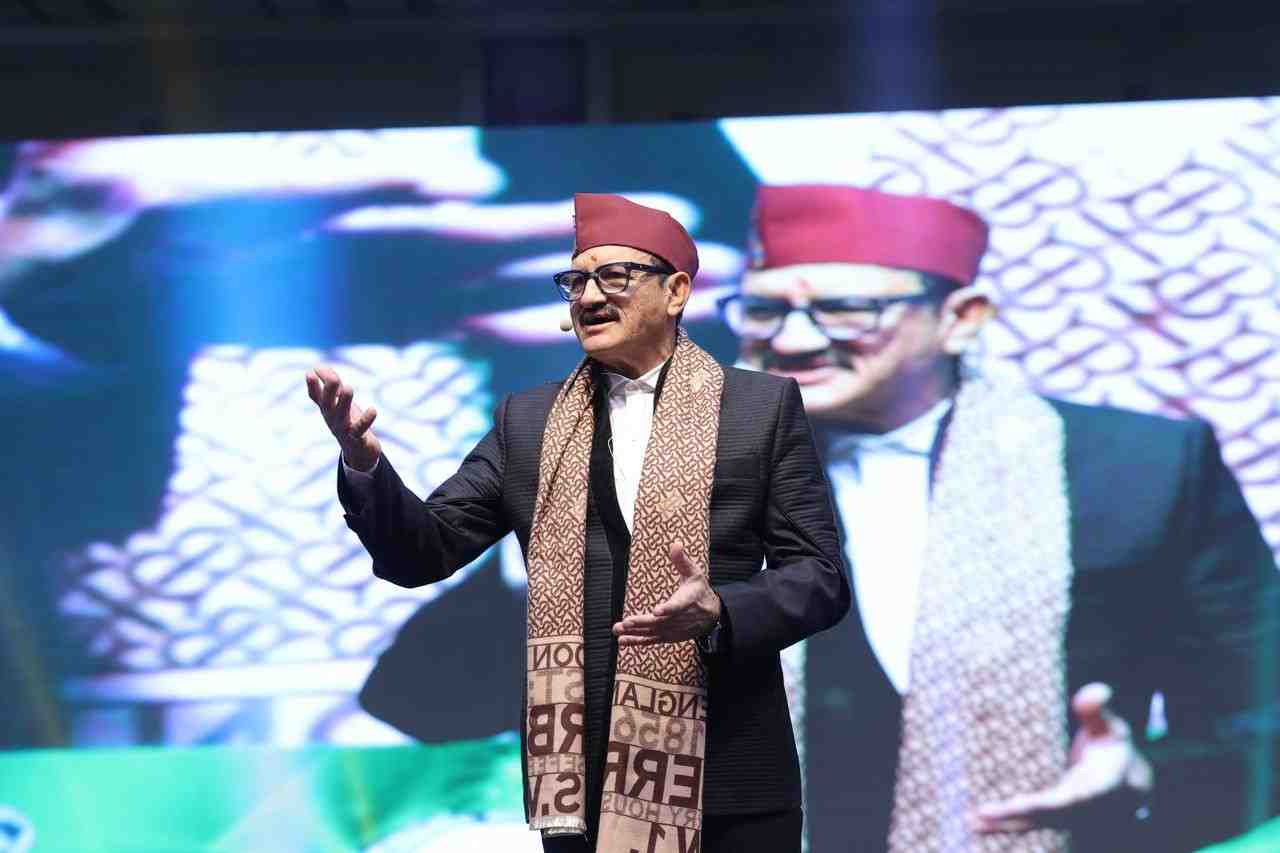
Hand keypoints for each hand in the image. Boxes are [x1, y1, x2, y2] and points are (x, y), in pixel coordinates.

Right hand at [305, 365, 381, 471]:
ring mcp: (343, 429)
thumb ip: (332, 385)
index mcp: (327, 409)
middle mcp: (332, 418)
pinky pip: (360, 429)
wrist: (359, 451)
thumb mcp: (339, 402)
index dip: (312, 386)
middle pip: (328, 404)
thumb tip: (319, 367)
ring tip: (348, 388)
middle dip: (329, 390)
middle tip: (333, 377)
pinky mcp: (356, 438)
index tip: (310, 372)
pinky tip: (373, 410)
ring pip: (342, 415)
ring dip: (344, 402)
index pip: (316, 396)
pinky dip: (366, 420)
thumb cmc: (347, 421)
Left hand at [612, 543, 721, 646]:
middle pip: (660, 622)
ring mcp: (673, 629)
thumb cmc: (700, 591)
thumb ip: (683, 561)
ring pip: (653, 633)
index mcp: (688, 601)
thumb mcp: (695, 574)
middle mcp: (680, 618)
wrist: (712, 616)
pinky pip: (652, 640)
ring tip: (618, 630)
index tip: (657, 611)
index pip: (678, 606)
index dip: (668, 609)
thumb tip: (675, 544)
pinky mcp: (668, 636)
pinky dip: (637, 641)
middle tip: (626, 622)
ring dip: (635, 633)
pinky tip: (623, 640)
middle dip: (642, 622)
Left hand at [974, 682, 1152, 833]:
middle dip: (1017, 815)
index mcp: (1100, 788)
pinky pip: (1032, 824)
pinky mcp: (1057, 818)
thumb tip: (1096, 691)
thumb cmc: (1115, 748)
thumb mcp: (1112, 727)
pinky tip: (980, 824)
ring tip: (974, 823)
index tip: (1022, 804)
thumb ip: (1099, 710)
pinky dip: (1007, 825)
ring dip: (1005, 825)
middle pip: (1048, 816)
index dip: (1049, 804)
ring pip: (1037, 825)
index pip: (1073, 800)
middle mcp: (1084, 808)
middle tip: (983, 813)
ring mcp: (1070, 817)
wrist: (1129, 783)